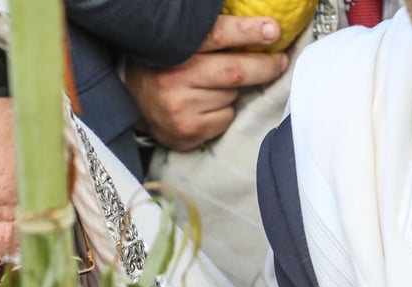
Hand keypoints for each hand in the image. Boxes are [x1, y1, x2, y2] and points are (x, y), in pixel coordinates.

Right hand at [124, 15, 289, 150]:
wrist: (131, 101)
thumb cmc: (163, 65)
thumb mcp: (178, 43)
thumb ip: (210, 36)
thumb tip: (258, 29)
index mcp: (174, 48)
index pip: (218, 35)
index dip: (248, 31)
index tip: (274, 31)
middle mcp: (175, 77)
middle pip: (236, 71)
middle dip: (265, 66)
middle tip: (280, 61)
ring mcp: (181, 107)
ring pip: (231, 96)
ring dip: (234, 91)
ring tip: (212, 87)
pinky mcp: (187, 130)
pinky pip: (225, 119)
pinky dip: (224, 112)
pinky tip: (205, 107)